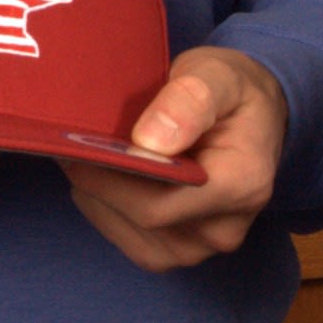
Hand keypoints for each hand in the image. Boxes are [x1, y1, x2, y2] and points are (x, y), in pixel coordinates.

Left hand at [66, 48, 285, 273]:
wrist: (252, 115)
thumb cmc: (233, 92)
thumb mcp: (217, 75)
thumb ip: (189, 100)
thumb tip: (149, 141)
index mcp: (241, 184)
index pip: (158, 205)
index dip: (108, 181)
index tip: (77, 147)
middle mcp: (226, 227)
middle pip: (142, 223)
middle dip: (99, 185)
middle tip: (70, 146)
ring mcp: (204, 244)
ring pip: (133, 238)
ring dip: (100, 201)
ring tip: (85, 159)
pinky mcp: (184, 247)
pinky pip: (136, 244)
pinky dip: (110, 213)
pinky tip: (100, 180)